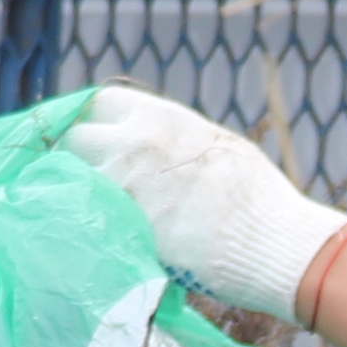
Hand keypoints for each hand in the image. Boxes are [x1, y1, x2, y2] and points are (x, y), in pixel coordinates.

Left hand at [64, 84, 346, 322]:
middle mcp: (134, 146)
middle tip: (85, 183)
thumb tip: (148, 146)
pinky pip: (91, 224)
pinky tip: (109, 242)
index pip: (96, 104)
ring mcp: (125, 189)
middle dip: (74, 160)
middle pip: (74, 141)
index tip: (90, 143)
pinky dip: (93, 231)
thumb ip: (171, 142)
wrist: (273, 241)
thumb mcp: (215, 148)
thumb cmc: (256, 198)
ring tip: (101, 218)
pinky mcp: (126, 230)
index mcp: (160, 119)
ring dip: (81, 199)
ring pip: (75, 186)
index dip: (89, 123)